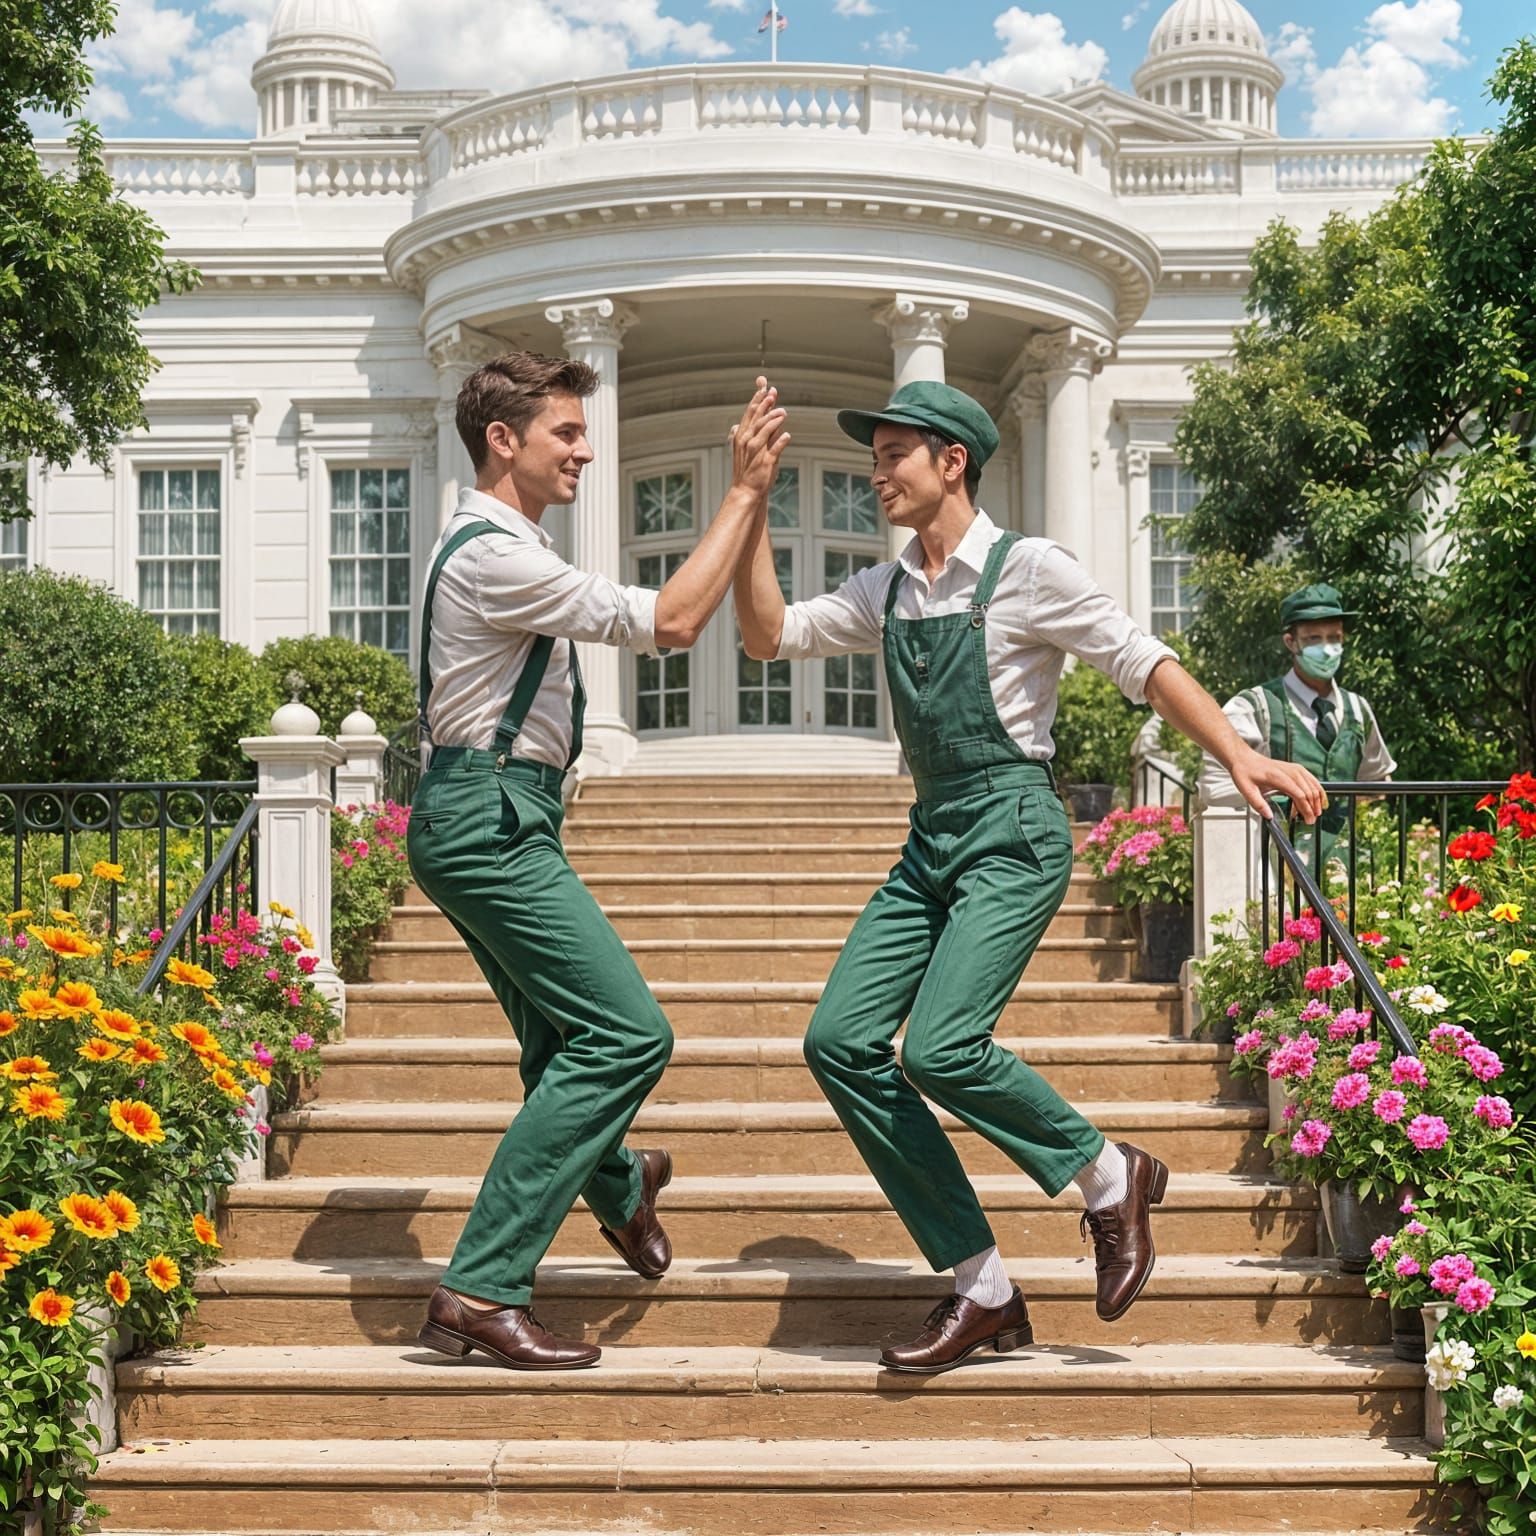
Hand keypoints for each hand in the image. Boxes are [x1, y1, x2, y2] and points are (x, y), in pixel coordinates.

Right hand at [729, 376, 790, 497]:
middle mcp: (747, 441)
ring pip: (765, 431)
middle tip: (773, 392)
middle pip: (757, 418)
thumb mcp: (746, 449)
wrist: (746, 490)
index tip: (765, 387)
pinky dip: (781, 441)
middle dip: (765, 404)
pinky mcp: (766, 462)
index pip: (750, 413)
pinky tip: (787, 434)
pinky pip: (775, 449)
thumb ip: (749, 433)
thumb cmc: (748, 469)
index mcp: (742, 436)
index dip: (758, 399)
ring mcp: (756, 451)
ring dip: (774, 420)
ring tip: (783, 411)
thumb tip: (742, 423)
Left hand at [1230, 746, 1326, 823]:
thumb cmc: (1245, 772)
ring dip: (1317, 800)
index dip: (1306, 809)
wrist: (1245, 759)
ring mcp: (1295, 768)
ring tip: (1316, 813)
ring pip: (1313, 785)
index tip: (1307, 819)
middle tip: (1310, 821)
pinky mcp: (1296, 768)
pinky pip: (1312, 780)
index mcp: (1277, 776)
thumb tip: (1269, 817)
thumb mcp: (1247, 790)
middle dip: (1312, 808)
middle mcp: (1289, 771)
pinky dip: (1317, 791)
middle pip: (1308, 791)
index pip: (1299, 794)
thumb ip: (1258, 804)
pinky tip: (1318, 800)